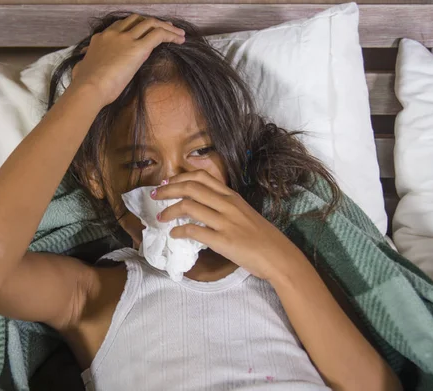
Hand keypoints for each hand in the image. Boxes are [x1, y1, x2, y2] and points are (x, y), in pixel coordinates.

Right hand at [70, 14, 185, 105]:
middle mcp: (114, 34)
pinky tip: (179, 40)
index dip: (136, 26)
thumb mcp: (82, 70)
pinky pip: (158, 34)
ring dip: (167, 28)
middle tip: (166, 27)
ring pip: (151, 24)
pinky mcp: (137, 48)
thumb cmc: (83, 85)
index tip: (146, 31)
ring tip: (179, 35)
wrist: (88, 88)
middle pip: (138, 20)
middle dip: (153, 22)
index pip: (122, 26)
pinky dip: (171, 35)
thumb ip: (84, 66)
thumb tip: (81, 69)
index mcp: (101, 39)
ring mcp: (126, 39)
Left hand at [152, 170, 300, 279]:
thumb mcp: (243, 212)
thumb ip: (224, 206)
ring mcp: (225, 221)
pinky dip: (179, 231)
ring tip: (160, 217)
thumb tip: (201, 205)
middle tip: (155, 195)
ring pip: (189, 207)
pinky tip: (174, 235)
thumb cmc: (261, 236)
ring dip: (170, 210)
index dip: (180, 177)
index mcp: (231, 196)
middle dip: (168, 189)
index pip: (201, 177)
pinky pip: (194, 231)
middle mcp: (227, 204)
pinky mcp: (223, 240)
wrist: (277, 255)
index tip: (166, 181)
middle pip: (191, 188)